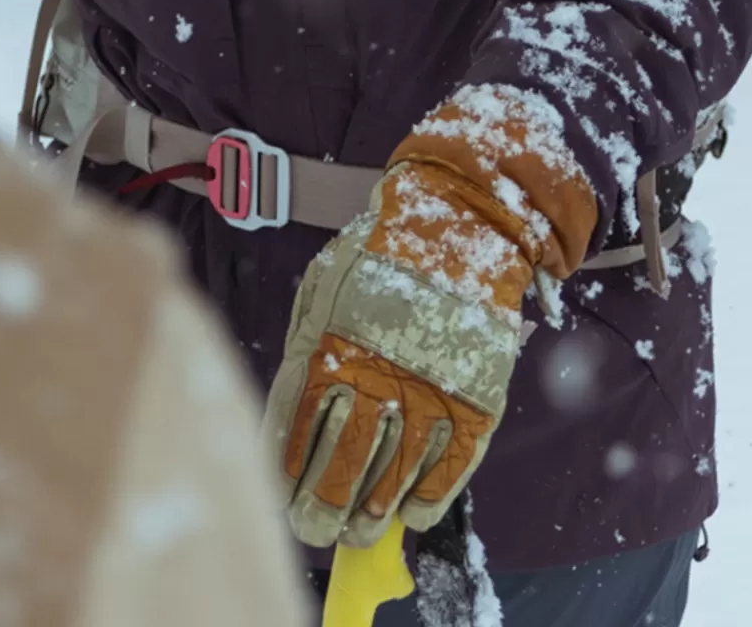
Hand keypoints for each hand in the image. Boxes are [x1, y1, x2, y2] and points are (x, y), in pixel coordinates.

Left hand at [264, 86, 595, 548]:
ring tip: (353, 534)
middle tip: (312, 530)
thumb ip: (305, 345)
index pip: (293, 431)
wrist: (460, 217)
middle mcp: (376, 375)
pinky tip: (410, 514)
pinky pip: (449, 469)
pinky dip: (429, 499)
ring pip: (391, 480)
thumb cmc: (379, 249)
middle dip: (319, 510)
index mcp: (328, 344)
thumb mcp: (323, 283)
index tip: (275, 497)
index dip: (282, 473)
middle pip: (339, 469)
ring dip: (367, 515)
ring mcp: (429, 390)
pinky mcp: (475, 398)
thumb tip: (291, 415)